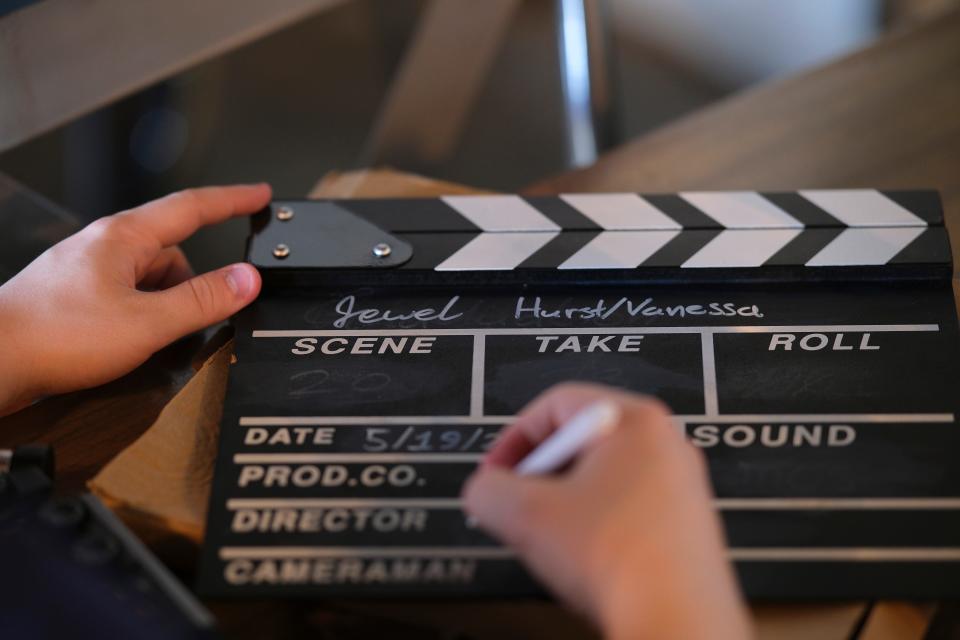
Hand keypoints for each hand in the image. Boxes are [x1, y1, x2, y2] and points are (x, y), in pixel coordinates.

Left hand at [0, 184, 270, 414]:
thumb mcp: (147, 321)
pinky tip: (131, 344)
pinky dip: (141, 317)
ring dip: (164, 306)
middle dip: (193, 285)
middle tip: (204, 317)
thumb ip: (203, 300)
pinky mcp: (74, 298)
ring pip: (148, 279)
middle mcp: (104, 247)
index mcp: (124, 237)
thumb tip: (247, 279)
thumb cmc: (55, 335)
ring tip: (154, 340)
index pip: (192, 207)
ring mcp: (86, 271)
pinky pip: (126, 297)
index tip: (259, 196)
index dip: (233, 201)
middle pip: (172, 253)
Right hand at [462, 383, 751, 639]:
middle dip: (537, 476)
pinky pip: (625, 509)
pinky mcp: (686, 525)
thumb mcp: (524, 514)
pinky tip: (586, 560)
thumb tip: (484, 491)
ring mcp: (681, 486)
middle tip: (517, 509)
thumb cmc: (614, 558)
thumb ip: (486, 489)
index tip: (494, 476)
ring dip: (563, 506)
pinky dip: (596, 527)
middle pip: (579, 442)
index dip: (511, 440)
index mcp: (634, 421)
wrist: (675, 621)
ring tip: (551, 541)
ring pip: (601, 479)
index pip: (554, 405)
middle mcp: (666, 444)